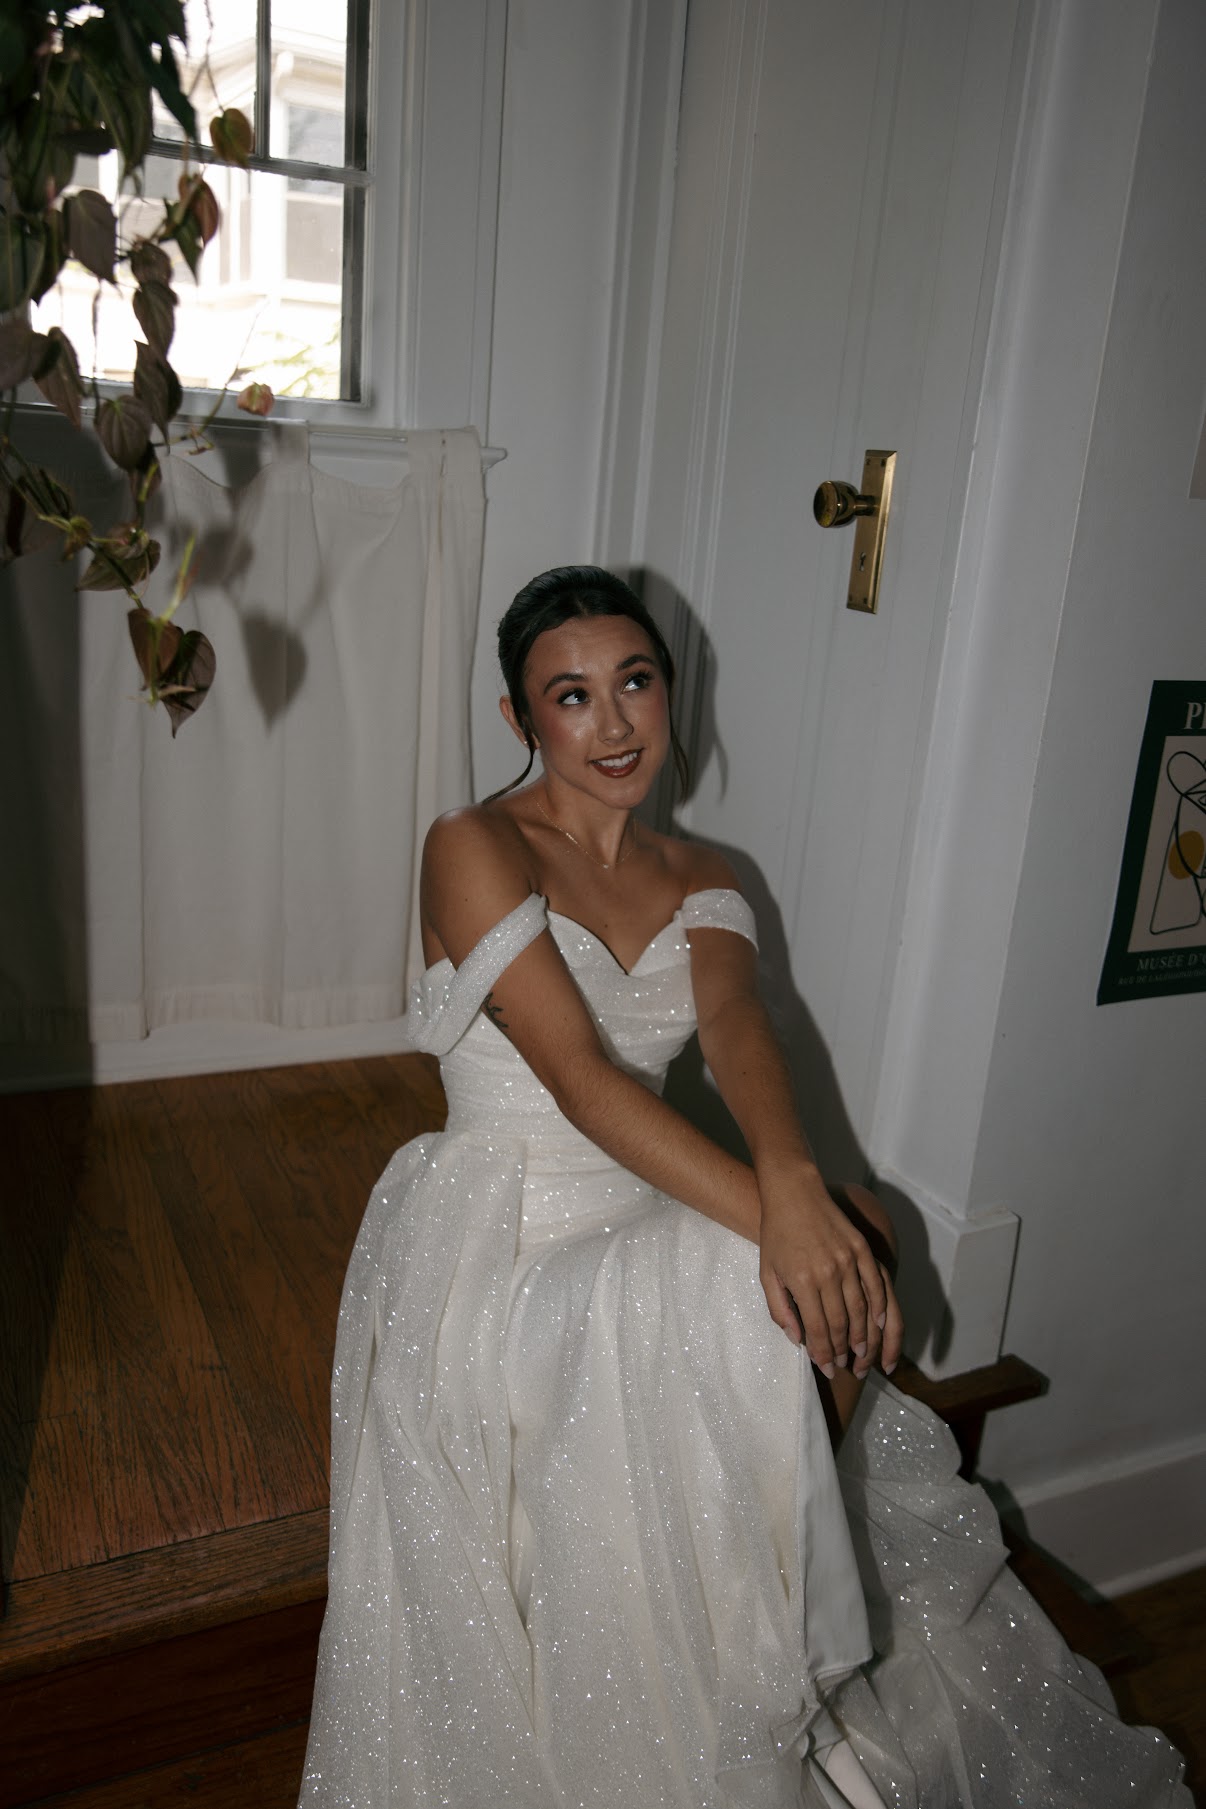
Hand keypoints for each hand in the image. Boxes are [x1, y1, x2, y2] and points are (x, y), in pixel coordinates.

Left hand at [757, 1159, 892, 1375]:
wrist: (793, 1192)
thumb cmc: (776, 1234)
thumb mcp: (767, 1273)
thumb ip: (780, 1309)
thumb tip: (798, 1340)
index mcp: (802, 1280)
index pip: (818, 1329)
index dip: (824, 1354)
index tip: (828, 1369)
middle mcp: (828, 1271)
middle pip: (842, 1323)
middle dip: (843, 1351)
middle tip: (845, 1366)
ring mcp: (848, 1259)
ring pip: (862, 1308)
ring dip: (863, 1335)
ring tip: (861, 1353)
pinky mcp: (862, 1248)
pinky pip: (877, 1284)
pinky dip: (881, 1306)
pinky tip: (880, 1322)